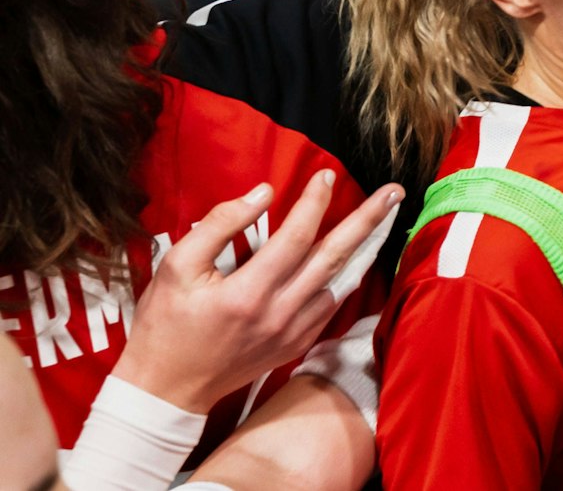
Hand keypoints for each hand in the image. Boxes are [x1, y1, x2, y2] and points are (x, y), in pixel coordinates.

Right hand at [112, 175, 403, 414]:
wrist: (166, 389)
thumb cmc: (165, 325)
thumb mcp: (176, 267)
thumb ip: (220, 225)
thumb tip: (262, 193)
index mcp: (248, 294)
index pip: (295, 237)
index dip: (314, 203)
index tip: (326, 176)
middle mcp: (279, 314)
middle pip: (334, 257)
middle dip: (368, 221)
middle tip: (395, 192)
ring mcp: (292, 333)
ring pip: (340, 282)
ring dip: (364, 248)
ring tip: (384, 219)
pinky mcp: (295, 345)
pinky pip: (330, 306)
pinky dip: (345, 279)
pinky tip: (355, 259)